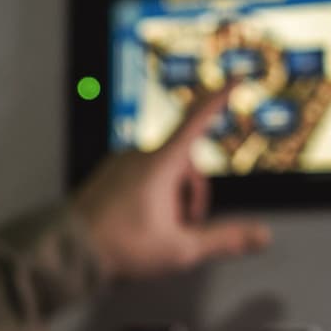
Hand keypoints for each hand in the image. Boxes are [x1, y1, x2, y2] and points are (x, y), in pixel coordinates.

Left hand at [72, 89, 272, 280]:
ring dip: (172, 197)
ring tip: (158, 230)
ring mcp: (121, 162)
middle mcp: (139, 155)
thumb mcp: (181, 248)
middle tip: (183, 226)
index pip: (197, 119)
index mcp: (160, 164)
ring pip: (165, 172)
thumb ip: (224, 239)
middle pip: (186, 162)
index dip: (219, 99)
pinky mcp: (108, 173)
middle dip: (193, 193)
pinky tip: (140, 223)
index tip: (235, 79)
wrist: (68, 251)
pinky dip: (153, 196)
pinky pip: (143, 176)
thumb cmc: (120, 247)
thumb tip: (262, 235)